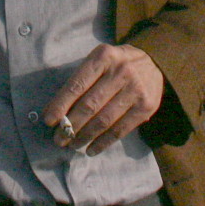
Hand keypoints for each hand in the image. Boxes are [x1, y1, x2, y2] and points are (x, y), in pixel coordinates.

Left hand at [42, 43, 162, 155]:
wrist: (155, 62)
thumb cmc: (116, 63)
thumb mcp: (99, 60)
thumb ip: (81, 80)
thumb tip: (56, 111)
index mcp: (103, 56)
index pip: (77, 85)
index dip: (61, 105)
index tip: (49, 121)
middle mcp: (121, 71)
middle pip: (90, 105)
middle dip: (70, 125)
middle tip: (59, 139)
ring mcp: (135, 89)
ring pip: (104, 120)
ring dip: (85, 136)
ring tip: (73, 145)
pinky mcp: (146, 107)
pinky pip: (120, 130)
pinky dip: (103, 143)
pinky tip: (91, 149)